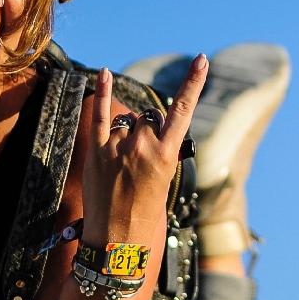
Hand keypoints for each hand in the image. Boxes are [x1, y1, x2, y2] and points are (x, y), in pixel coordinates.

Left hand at [81, 56, 206, 249]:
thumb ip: (158, 152)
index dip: (194, 82)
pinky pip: (100, 115)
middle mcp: (143, 145)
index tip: (201, 59)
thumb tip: (147, 132)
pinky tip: (105, 74)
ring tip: (124, 162)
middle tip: (144, 157)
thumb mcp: (163, 180)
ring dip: (129, 132)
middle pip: (150, 117)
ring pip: (128, 122)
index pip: (183, 110)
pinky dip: (103, 94)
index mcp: (166, 155)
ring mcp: (118, 146)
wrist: (117, 239)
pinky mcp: (97, 151)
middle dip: (150, 128)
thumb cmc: (146, 214)